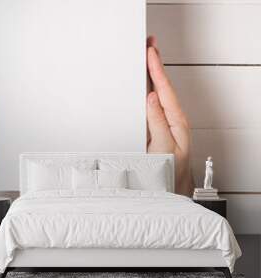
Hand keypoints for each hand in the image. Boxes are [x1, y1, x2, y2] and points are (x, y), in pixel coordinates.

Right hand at [146, 37, 193, 196]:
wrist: (169, 189)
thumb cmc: (169, 171)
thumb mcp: (164, 147)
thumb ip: (158, 122)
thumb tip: (151, 98)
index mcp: (176, 121)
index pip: (165, 90)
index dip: (157, 70)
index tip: (151, 53)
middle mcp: (172, 119)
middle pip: (163, 86)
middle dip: (156, 65)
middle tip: (151, 47)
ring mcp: (164, 123)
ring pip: (158, 93)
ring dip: (153, 76)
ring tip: (148, 59)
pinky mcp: (156, 127)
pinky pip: (152, 104)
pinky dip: (148, 90)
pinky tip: (144, 84)